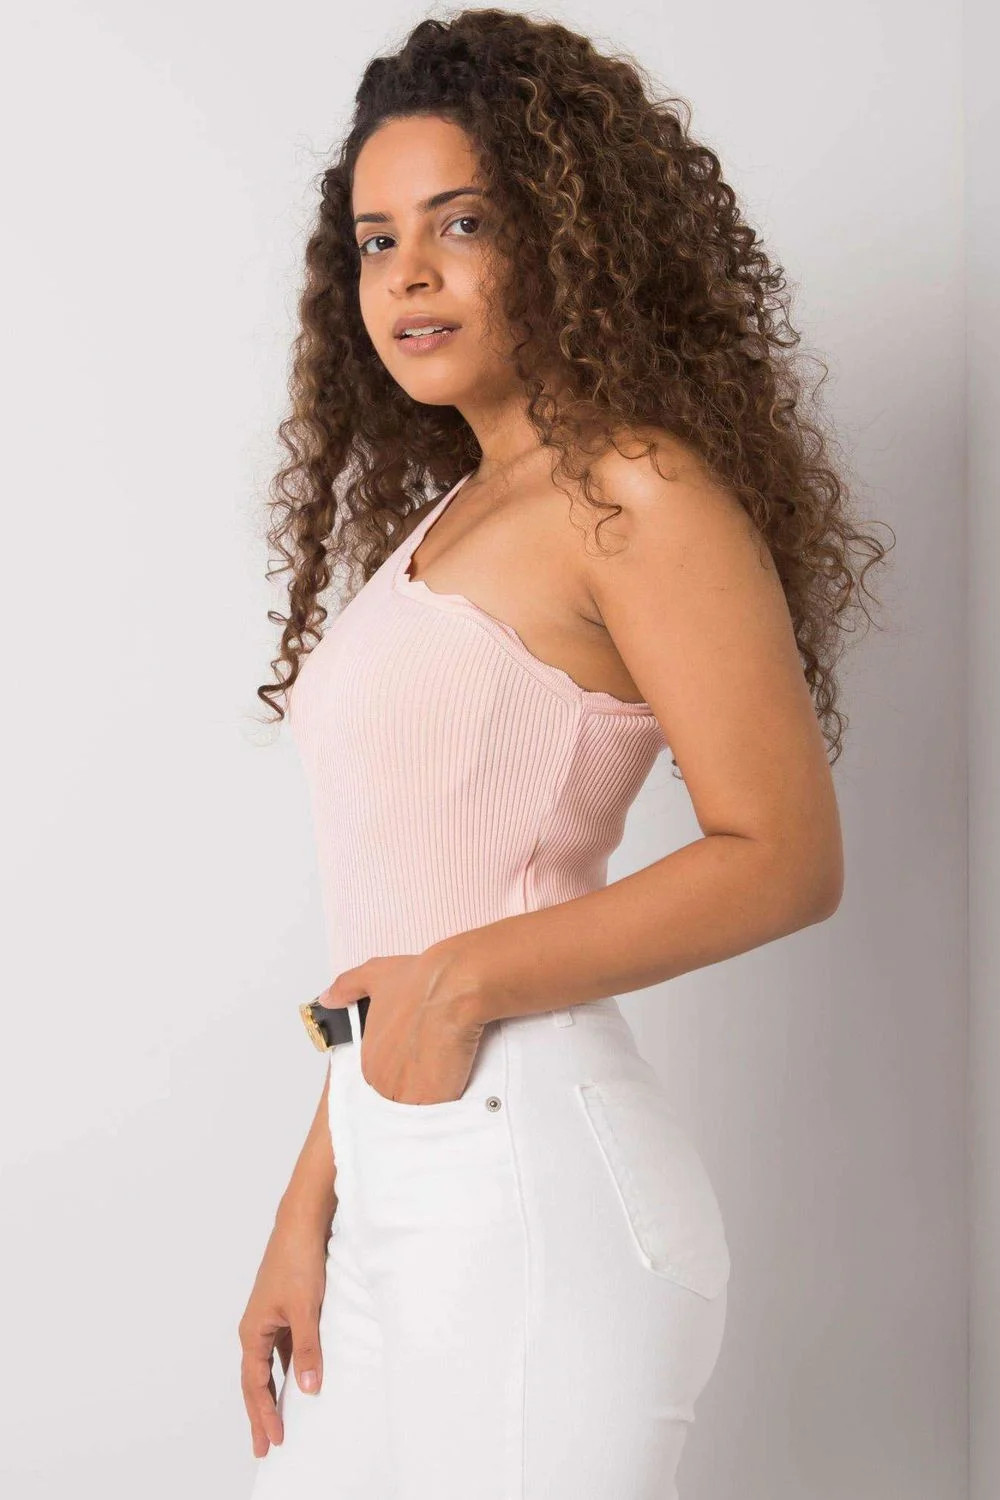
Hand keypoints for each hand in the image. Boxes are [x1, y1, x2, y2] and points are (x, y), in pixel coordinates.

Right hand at [238, 1221, 328, 1457]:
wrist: (301, 1224)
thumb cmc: (298, 1260)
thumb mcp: (306, 1309)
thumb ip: (308, 1350)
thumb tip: (309, 1390)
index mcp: (253, 1331)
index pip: (255, 1384)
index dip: (264, 1414)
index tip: (273, 1441)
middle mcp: (256, 1328)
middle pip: (255, 1381)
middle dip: (260, 1414)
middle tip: (265, 1447)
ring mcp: (270, 1319)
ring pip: (269, 1367)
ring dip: (273, 1394)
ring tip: (279, 1423)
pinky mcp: (285, 1311)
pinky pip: (283, 1350)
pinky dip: (288, 1370)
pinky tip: (299, 1382)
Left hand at [321, 950, 485, 1104]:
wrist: (452, 987)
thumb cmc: (420, 981)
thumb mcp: (374, 975)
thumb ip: (346, 987)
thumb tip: (328, 998)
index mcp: (368, 1057)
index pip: (383, 1078)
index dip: (403, 1069)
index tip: (416, 1057)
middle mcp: (382, 1079)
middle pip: (399, 1096)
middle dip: (415, 1086)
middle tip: (434, 1064)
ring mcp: (407, 1093)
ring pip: (417, 1107)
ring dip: (430, 1098)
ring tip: (445, 1074)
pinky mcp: (433, 1101)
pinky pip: (437, 1113)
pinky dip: (446, 1103)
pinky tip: (455, 1082)